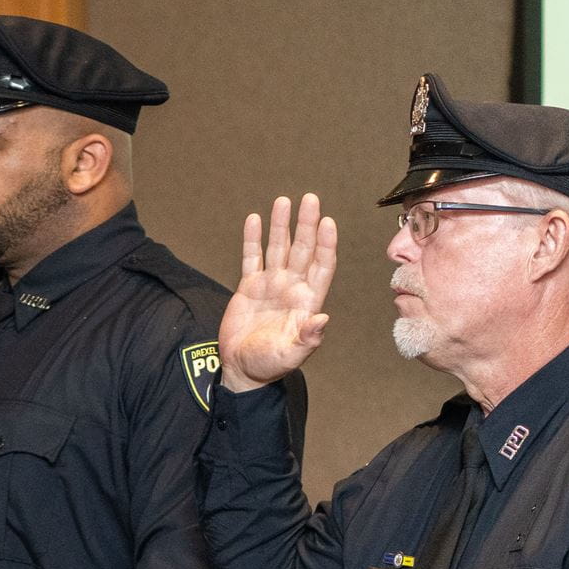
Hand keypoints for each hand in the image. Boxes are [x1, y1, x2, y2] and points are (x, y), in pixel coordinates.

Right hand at [221, 193, 338, 390]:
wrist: (242, 369)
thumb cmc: (270, 365)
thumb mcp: (292, 354)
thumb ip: (308, 337)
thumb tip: (323, 319)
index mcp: (308, 301)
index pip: (321, 265)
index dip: (325, 244)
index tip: (326, 222)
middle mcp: (292, 287)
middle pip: (302, 249)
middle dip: (306, 224)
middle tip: (309, 199)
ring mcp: (271, 285)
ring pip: (278, 248)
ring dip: (281, 225)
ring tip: (283, 201)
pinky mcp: (249, 286)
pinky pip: (252, 258)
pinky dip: (252, 239)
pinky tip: (254, 220)